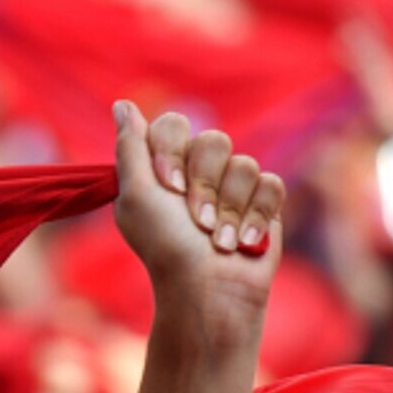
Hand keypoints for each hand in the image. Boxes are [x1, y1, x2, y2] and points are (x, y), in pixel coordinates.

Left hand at [113, 102, 285, 354]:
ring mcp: (232, 185)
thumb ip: (131, 147)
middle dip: (204, 185)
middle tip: (195, 220)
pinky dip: (255, 216)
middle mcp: (197, 170)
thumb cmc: (166, 245)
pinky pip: (270, 183)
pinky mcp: (264, 202)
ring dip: (229, 207)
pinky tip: (244, 240)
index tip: (169, 187)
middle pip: (212, 140)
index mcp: (162, 165)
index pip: (172, 125)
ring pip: (244, 163)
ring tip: (218, 238)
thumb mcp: (136, 194)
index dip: (172, 153)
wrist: (210, 288)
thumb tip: (122, 105)